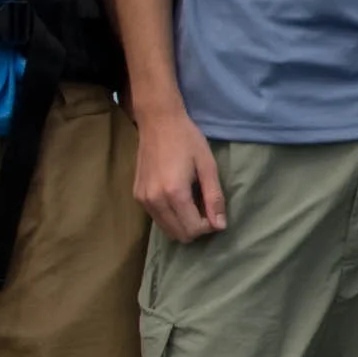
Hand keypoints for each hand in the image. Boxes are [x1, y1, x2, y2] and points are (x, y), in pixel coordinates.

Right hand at [135, 108, 227, 242]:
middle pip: (179, 235)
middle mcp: (155, 200)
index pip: (193, 229)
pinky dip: (170, 217)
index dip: (209, 226)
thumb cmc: (187, 139)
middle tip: (205, 209)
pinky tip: (178, 199)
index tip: (214, 211)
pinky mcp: (137, 195)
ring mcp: (143, 199)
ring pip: (167, 230)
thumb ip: (214, 198)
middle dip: (196, 228)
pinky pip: (157, 219)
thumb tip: (220, 226)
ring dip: (183, 224)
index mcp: (174, 193)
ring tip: (192, 203)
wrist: (158, 121)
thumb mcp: (207, 166)